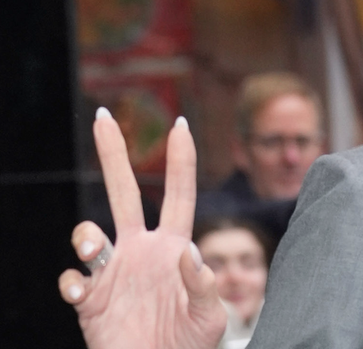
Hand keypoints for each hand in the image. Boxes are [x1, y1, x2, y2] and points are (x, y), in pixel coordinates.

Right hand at [58, 109, 225, 348]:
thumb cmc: (189, 345)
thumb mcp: (210, 316)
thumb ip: (204, 286)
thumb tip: (190, 256)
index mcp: (173, 247)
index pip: (177, 194)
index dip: (180, 160)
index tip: (179, 124)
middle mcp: (140, 251)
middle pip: (123, 193)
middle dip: (112, 155)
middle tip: (103, 116)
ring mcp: (112, 273)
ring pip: (88, 234)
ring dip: (84, 235)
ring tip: (90, 248)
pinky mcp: (90, 300)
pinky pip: (73, 280)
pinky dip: (74, 282)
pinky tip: (84, 294)